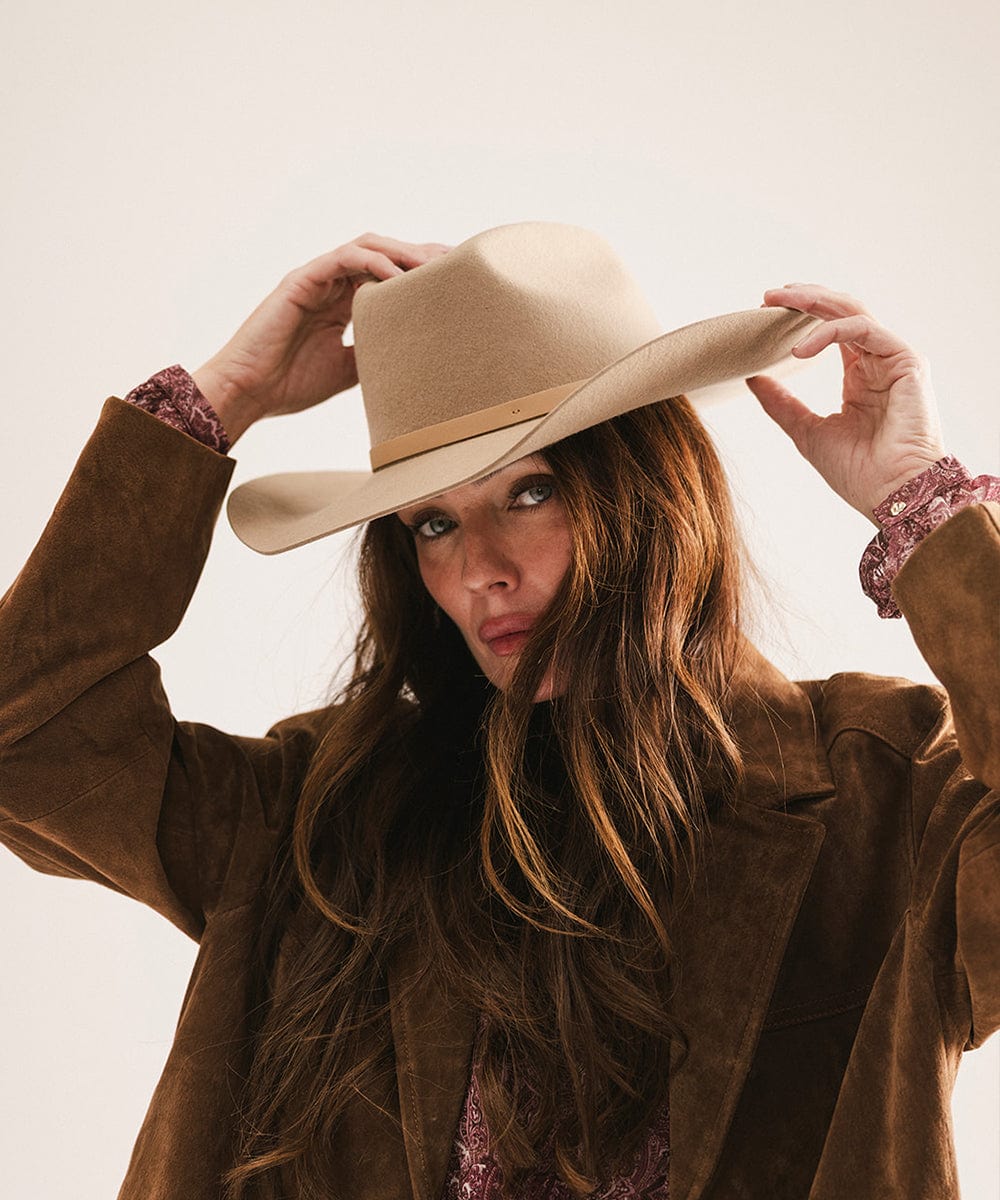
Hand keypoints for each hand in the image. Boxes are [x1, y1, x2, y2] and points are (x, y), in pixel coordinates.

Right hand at [192, 233, 452, 443]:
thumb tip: (417, 360)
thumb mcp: (349, 371)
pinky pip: (343, 259)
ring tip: (433, 266)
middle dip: (422, 255)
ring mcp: (317, 279)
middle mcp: (333, 286)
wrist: (247, 393)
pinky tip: (397, 276)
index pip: (390, 278)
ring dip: (402, 253)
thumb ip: (376, 355)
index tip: (457, 282)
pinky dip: (372, 262)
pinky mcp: (301, 280)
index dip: (422, 275)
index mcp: (344, 304)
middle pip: (385, 255)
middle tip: (458, 263)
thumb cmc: (290, 385)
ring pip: (368, 249)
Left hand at [745, 284, 946, 523]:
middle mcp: (878, 362)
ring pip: (853, 311)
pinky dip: (828, 332)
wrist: (891, 495)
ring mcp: (894, 359)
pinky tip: (798, 348)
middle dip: (803, 299)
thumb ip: (782, 403)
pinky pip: (864, 329)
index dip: (798, 317)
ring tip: (777, 303)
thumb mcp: (806, 431)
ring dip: (813, 302)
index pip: (829, 331)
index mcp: (859, 377)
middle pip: (841, 312)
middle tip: (767, 297)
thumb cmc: (859, 472)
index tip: (762, 313)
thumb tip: (752, 378)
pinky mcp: (906, 361)